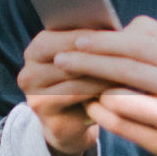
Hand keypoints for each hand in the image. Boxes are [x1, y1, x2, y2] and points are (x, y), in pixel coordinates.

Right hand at [17, 28, 115, 155]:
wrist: (72, 125)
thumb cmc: (84, 84)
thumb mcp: (84, 60)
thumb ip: (90, 45)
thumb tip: (116, 31)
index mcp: (35, 51)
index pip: (60, 37)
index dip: (88, 36)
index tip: (117, 32)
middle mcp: (28, 74)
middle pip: (65, 59)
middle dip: (96, 54)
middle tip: (126, 51)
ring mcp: (35, 98)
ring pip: (74, 79)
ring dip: (102, 73)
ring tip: (128, 68)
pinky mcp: (50, 120)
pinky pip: (78, 100)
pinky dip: (100, 91)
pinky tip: (120, 87)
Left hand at [51, 16, 156, 155]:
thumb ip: (152, 38)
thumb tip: (114, 30)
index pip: (137, 44)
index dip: (104, 41)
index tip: (78, 39)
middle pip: (126, 68)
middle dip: (88, 62)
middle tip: (62, 59)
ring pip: (120, 98)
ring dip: (92, 89)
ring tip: (77, 84)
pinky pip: (121, 125)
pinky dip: (99, 113)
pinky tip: (90, 106)